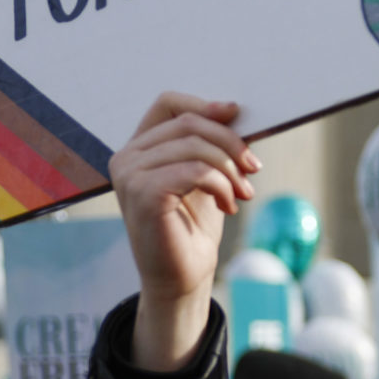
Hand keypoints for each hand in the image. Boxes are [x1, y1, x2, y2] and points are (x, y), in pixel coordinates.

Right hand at [111, 93, 257, 370]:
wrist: (183, 276)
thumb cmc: (193, 226)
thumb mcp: (205, 173)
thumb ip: (209, 142)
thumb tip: (232, 108)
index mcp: (137, 149)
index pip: (167, 103)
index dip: (204, 104)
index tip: (237, 113)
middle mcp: (126, 158)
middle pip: (189, 123)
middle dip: (230, 143)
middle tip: (253, 169)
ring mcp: (129, 175)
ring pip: (197, 146)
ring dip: (230, 169)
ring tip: (242, 192)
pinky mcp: (142, 194)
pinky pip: (196, 171)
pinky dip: (221, 185)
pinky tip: (229, 205)